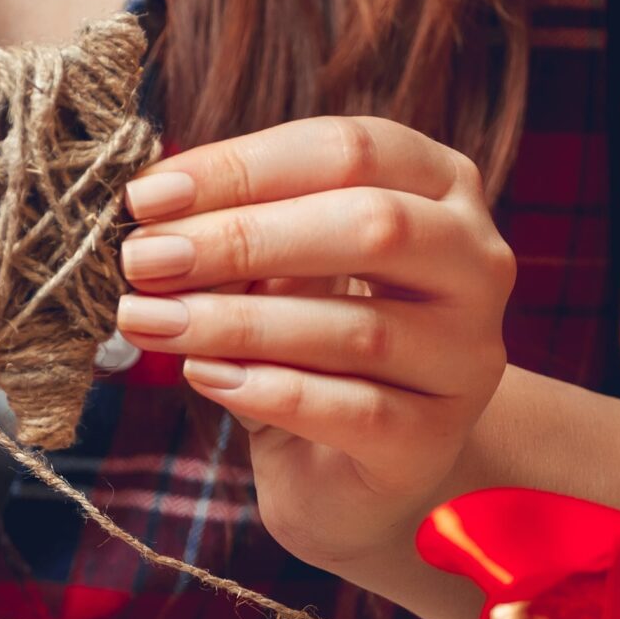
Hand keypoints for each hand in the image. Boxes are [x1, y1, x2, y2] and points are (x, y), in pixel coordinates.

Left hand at [115, 117, 514, 572]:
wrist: (352, 467)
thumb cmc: (311, 342)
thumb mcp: (277, 266)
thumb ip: (238, 227)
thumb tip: (156, 212)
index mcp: (441, 186)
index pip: (348, 151)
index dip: (242, 167)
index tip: (146, 198)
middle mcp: (475, 263)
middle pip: (372, 226)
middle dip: (242, 239)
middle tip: (144, 259)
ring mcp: (466, 355)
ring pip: (358, 329)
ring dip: (235, 323)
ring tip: (149, 320)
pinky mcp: (435, 439)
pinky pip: (353, 411)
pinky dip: (268, 390)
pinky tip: (204, 377)